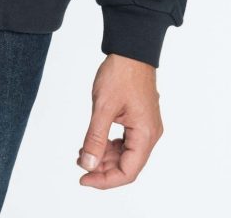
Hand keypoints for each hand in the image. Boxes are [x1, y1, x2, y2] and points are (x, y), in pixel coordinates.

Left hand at [77, 53, 163, 188]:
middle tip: (80, 164)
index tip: (84, 178)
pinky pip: (127, 141)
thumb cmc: (121, 73)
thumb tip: (88, 164)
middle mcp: (150, 134)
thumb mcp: (103, 107)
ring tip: (84, 152)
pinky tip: (95, 141)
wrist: (131, 49)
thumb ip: (96, 138)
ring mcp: (146, 126)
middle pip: (128, 165)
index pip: (128, 171)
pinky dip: (111, 145)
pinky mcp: (140, 119)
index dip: (105, 180)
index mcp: (145, 134)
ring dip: (106, 157)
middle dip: (103, 168)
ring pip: (127, 154)